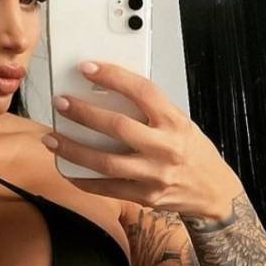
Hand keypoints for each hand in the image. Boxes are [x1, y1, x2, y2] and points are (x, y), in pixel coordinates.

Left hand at [42, 60, 240, 218]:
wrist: (214, 192)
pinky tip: (67, 169)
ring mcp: (154, 175)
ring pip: (105, 162)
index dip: (113, 76)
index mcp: (174, 122)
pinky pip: (107, 188)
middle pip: (117, 127)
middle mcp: (165, 147)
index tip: (87, 68)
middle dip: (83, 114)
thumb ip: (150, 112)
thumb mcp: (180, 123)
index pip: (141, 91)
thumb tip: (107, 94)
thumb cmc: (193, 152)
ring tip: (51, 138)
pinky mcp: (145, 196)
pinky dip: (83, 179)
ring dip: (73, 150)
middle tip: (61, 103)